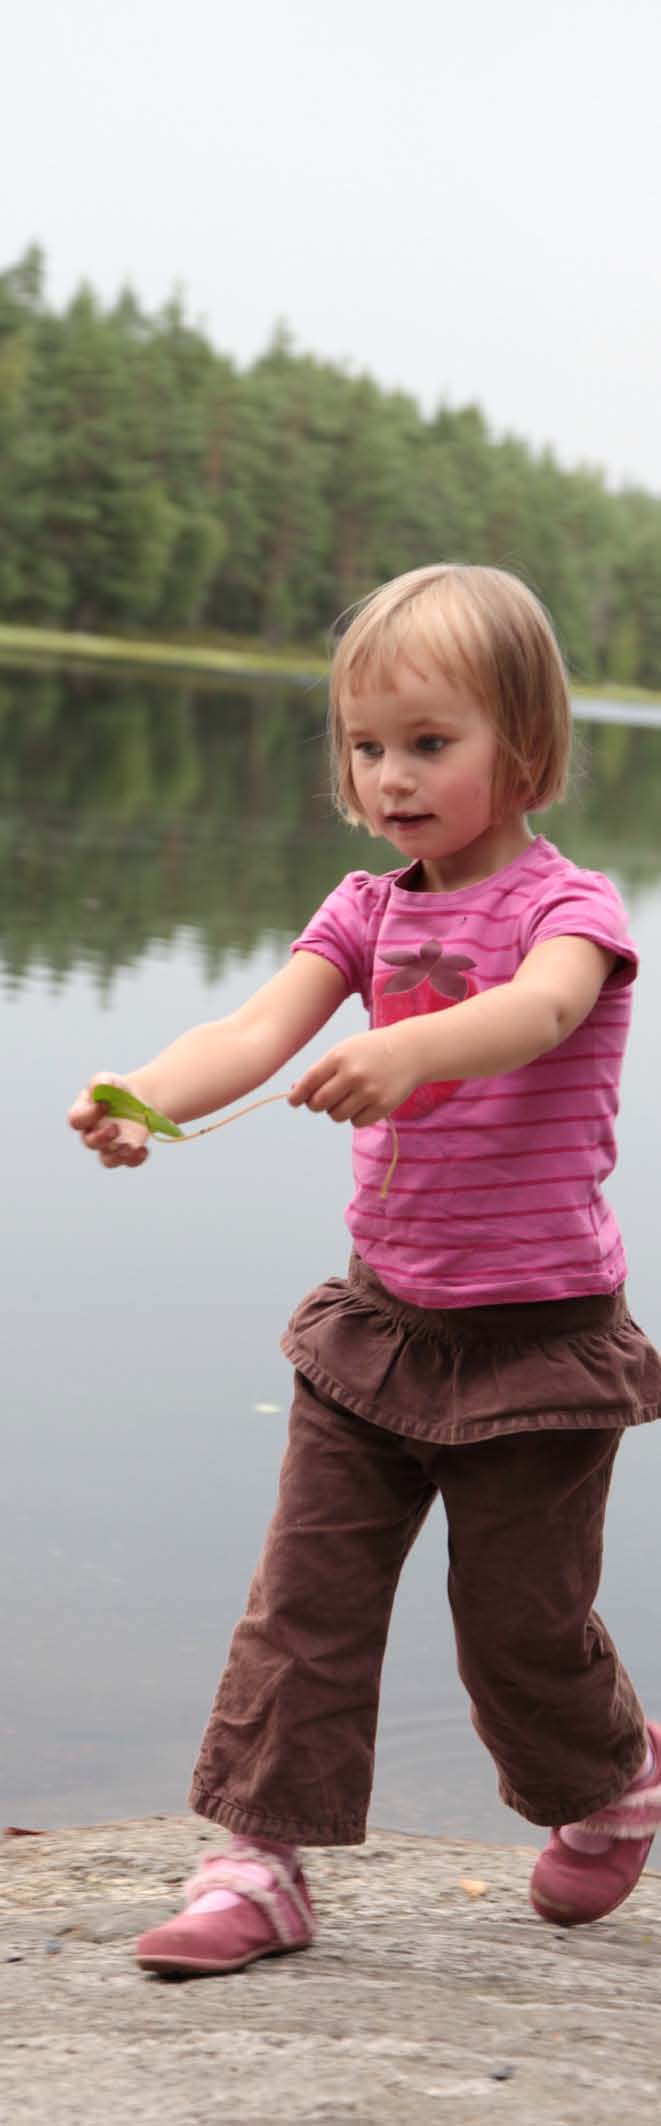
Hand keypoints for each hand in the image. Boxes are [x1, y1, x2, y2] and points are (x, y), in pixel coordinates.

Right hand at [68, 1072, 149, 1168]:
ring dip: (117, 1155)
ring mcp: (109, 1146)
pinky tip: (143, 1150)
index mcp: (84, 1114)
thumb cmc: (116, 1090)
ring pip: (107, 1159)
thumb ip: (100, 1082)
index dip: (88, 1115)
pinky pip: (128, 1162)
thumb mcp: (108, 1080)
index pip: (76, 1120)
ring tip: (129, 1146)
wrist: (137, 1101)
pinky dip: (135, 1159)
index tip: (104, 1105)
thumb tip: (97, 1089)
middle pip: (90, 1142)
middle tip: (115, 1129)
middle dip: (101, 1138)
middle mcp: (92, 1133)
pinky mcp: (126, 1153)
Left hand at [288, 1027, 418, 1126]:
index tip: (293, 1102)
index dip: (297, 1095)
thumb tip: (296, 1094)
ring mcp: (369, 1091)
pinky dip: (355, 1117)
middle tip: (321, 1101)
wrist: (410, 1050)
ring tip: (347, 1098)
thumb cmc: (370, 1051)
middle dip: (316, 1105)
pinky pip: (356, 1122)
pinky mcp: (383, 1105)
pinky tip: (363, 1103)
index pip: (309, 1082)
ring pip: (336, 1116)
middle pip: (319, 1103)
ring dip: (336, 1111)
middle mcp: (353, 1074)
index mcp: (339, 1057)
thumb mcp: (345, 1051)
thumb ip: (322, 1070)